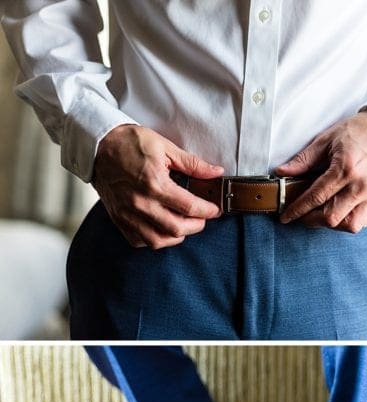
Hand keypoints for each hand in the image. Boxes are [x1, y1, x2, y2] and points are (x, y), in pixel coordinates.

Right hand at [92, 124, 223, 248]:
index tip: (215, 209)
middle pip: (177, 229)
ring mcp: (127, 213)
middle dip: (197, 225)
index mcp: (154, 183)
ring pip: (157, 240)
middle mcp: (140, 202)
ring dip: (176, 236)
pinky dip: (153, 239)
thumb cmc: (129, 142)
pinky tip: (162, 228)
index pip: (190, 207)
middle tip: (202, 217)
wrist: (96, 144)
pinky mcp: (118, 217)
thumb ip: (193, 164)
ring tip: (184, 225)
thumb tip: (216, 172)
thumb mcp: (165, 147)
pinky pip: (138, 241)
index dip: (208, 211)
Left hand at [276, 108, 366, 231]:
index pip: (316, 197)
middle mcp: (361, 185)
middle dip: (312, 220)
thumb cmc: (358, 132)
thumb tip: (282, 172)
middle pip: (332, 217)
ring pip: (350, 225)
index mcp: (346, 168)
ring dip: (332, 224)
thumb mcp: (326, 140)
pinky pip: (363, 221)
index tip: (286, 216)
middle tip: (302, 215)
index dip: (298, 209)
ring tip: (322, 214)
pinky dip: (347, 221)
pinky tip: (339, 211)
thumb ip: (304, 160)